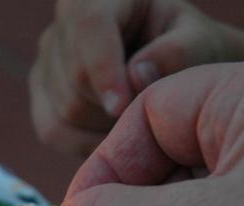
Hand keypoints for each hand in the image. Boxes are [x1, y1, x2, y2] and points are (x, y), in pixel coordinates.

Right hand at [30, 0, 243, 154]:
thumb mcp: (201, 43)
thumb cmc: (190, 51)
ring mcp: (48, 58)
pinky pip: (52, 130)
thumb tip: (136, 73)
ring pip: (65, 110)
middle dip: (116, 109)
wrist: (176, 70)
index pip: (89, 23)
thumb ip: (178, 53)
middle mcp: (66, 22)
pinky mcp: (42, 93)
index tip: (121, 109)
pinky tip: (116, 140)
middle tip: (154, 119)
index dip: (101, 68)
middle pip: (76, 78)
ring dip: (106, 130)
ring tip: (140, 124)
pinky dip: (86, 145)